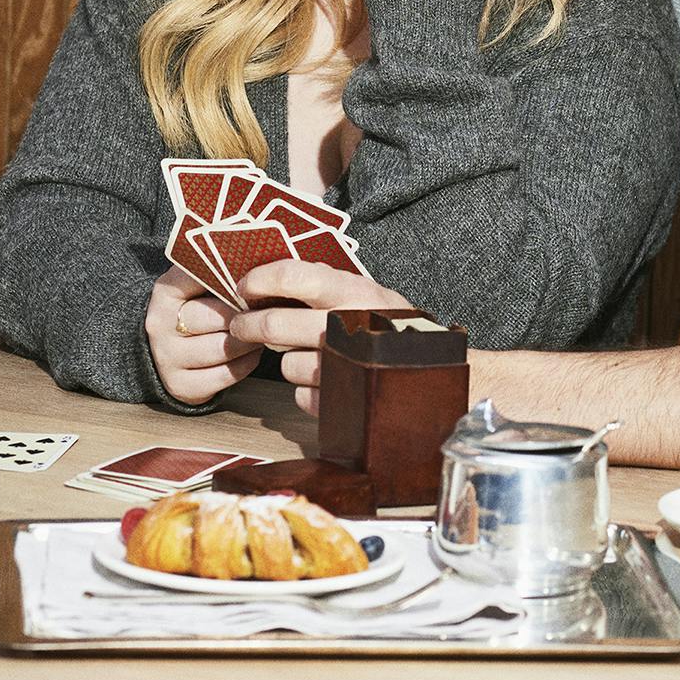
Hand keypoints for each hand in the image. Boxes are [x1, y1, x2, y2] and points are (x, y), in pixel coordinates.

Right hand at [144, 266, 258, 405]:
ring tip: (263, 331)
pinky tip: (252, 352)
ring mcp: (167, 358)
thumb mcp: (197, 285)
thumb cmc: (196, 310)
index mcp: (165, 292)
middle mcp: (159, 325)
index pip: (198, 276)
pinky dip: (247, 363)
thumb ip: (219, 272)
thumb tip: (263, 259)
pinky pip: (226, 374)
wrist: (169, 351)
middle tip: (269, 310)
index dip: (231, 278)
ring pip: (224, 347)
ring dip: (251, 340)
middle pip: (215, 316)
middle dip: (246, 314)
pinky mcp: (181, 385)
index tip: (255, 278)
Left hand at [226, 261, 422, 417]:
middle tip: (242, 325)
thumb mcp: (366, 293)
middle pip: (275, 325)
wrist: (438, 373)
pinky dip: (306, 390)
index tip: (244, 289)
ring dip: (286, 361)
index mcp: (354, 293)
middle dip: (248, 325)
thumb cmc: (392, 325)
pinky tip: (325, 379)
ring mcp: (346, 368)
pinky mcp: (343, 403)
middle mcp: (349, 328)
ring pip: (285, 364)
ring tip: (307, 353)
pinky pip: (301, 395)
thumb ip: (323, 283)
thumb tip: (266, 278)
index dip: (259, 281)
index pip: (292, 276)